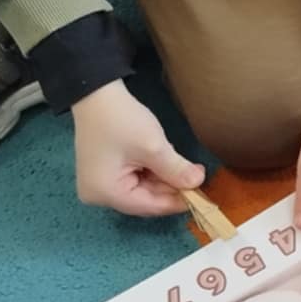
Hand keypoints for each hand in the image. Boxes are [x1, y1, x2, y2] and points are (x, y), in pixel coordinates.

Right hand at [73, 81, 204, 216]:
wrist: (96, 94)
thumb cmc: (121, 120)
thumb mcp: (152, 146)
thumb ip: (176, 169)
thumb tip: (198, 182)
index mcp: (106, 193)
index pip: (149, 206)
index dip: (178, 201)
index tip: (203, 195)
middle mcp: (98, 195)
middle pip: (145, 199)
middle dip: (171, 188)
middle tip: (198, 176)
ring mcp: (99, 185)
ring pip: (141, 190)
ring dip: (163, 179)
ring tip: (184, 167)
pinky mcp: (104, 173)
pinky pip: (133, 180)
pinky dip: (151, 173)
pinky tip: (166, 162)